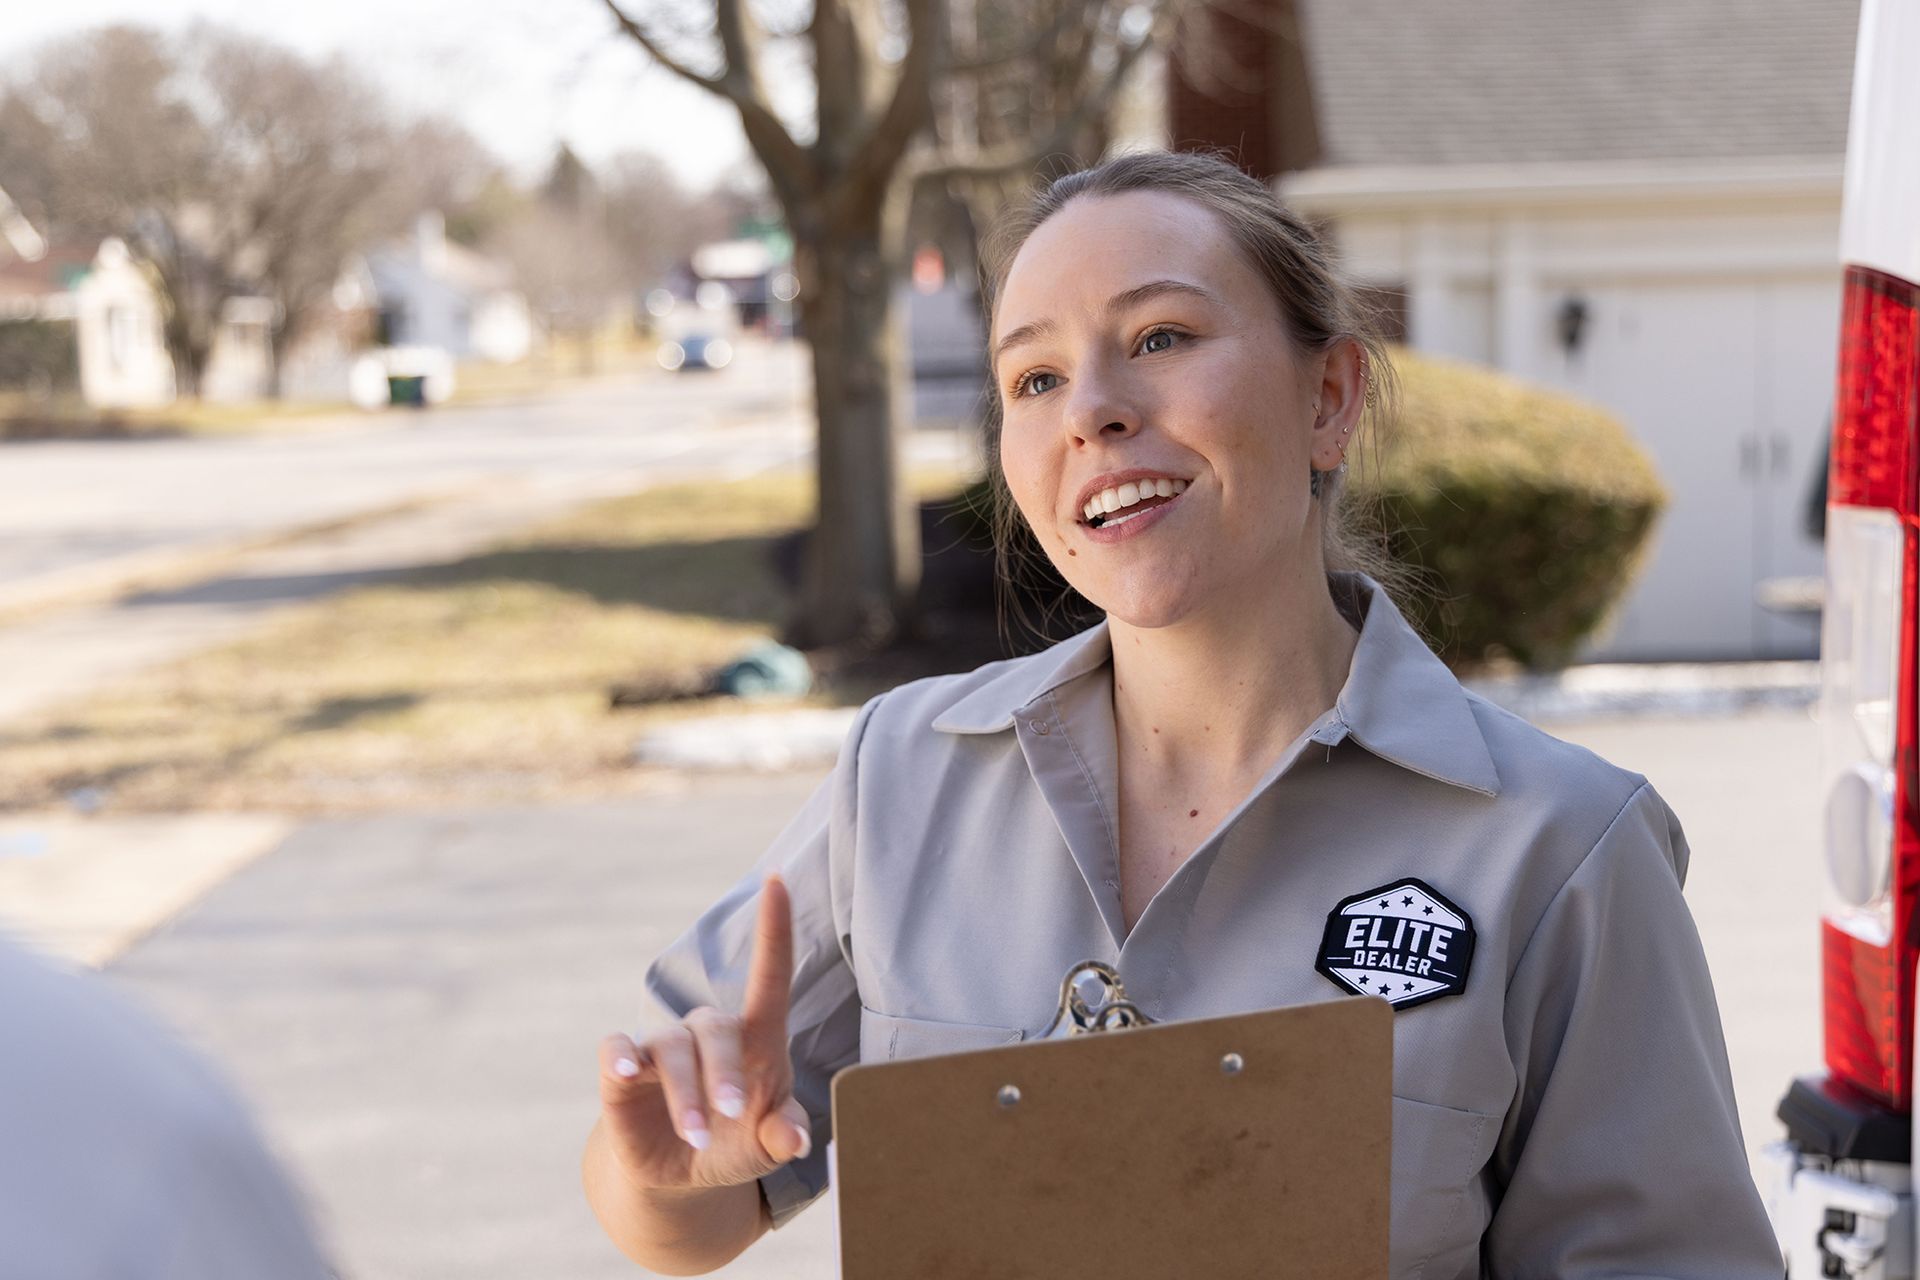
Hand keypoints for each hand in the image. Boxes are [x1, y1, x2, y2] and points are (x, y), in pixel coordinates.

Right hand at [597, 873, 813, 1193]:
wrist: (683, 1174)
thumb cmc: (737, 1143)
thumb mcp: (766, 1146)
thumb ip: (783, 1135)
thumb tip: (797, 1139)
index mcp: (756, 1041)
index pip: (767, 976)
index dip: (773, 928)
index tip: (777, 880)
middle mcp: (709, 1034)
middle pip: (715, 1027)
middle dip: (722, 1070)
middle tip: (730, 1113)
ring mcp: (664, 1048)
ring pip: (671, 1045)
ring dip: (684, 1092)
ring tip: (695, 1137)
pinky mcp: (623, 1070)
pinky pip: (616, 1047)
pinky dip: (620, 1055)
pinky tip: (626, 1070)